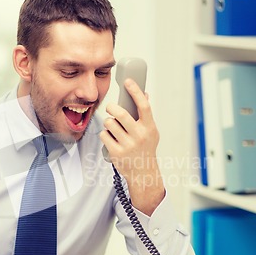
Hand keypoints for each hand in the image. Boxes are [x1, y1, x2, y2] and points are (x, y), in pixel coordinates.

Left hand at [100, 78, 164, 214]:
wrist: (143, 173)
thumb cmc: (146, 149)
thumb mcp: (151, 132)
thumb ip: (146, 115)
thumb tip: (145, 94)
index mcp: (149, 128)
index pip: (143, 105)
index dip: (135, 91)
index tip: (127, 81)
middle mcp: (140, 136)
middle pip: (121, 113)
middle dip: (112, 107)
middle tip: (111, 108)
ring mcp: (128, 145)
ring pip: (110, 123)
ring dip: (109, 122)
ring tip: (113, 127)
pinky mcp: (116, 153)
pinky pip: (104, 135)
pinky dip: (105, 134)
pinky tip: (111, 138)